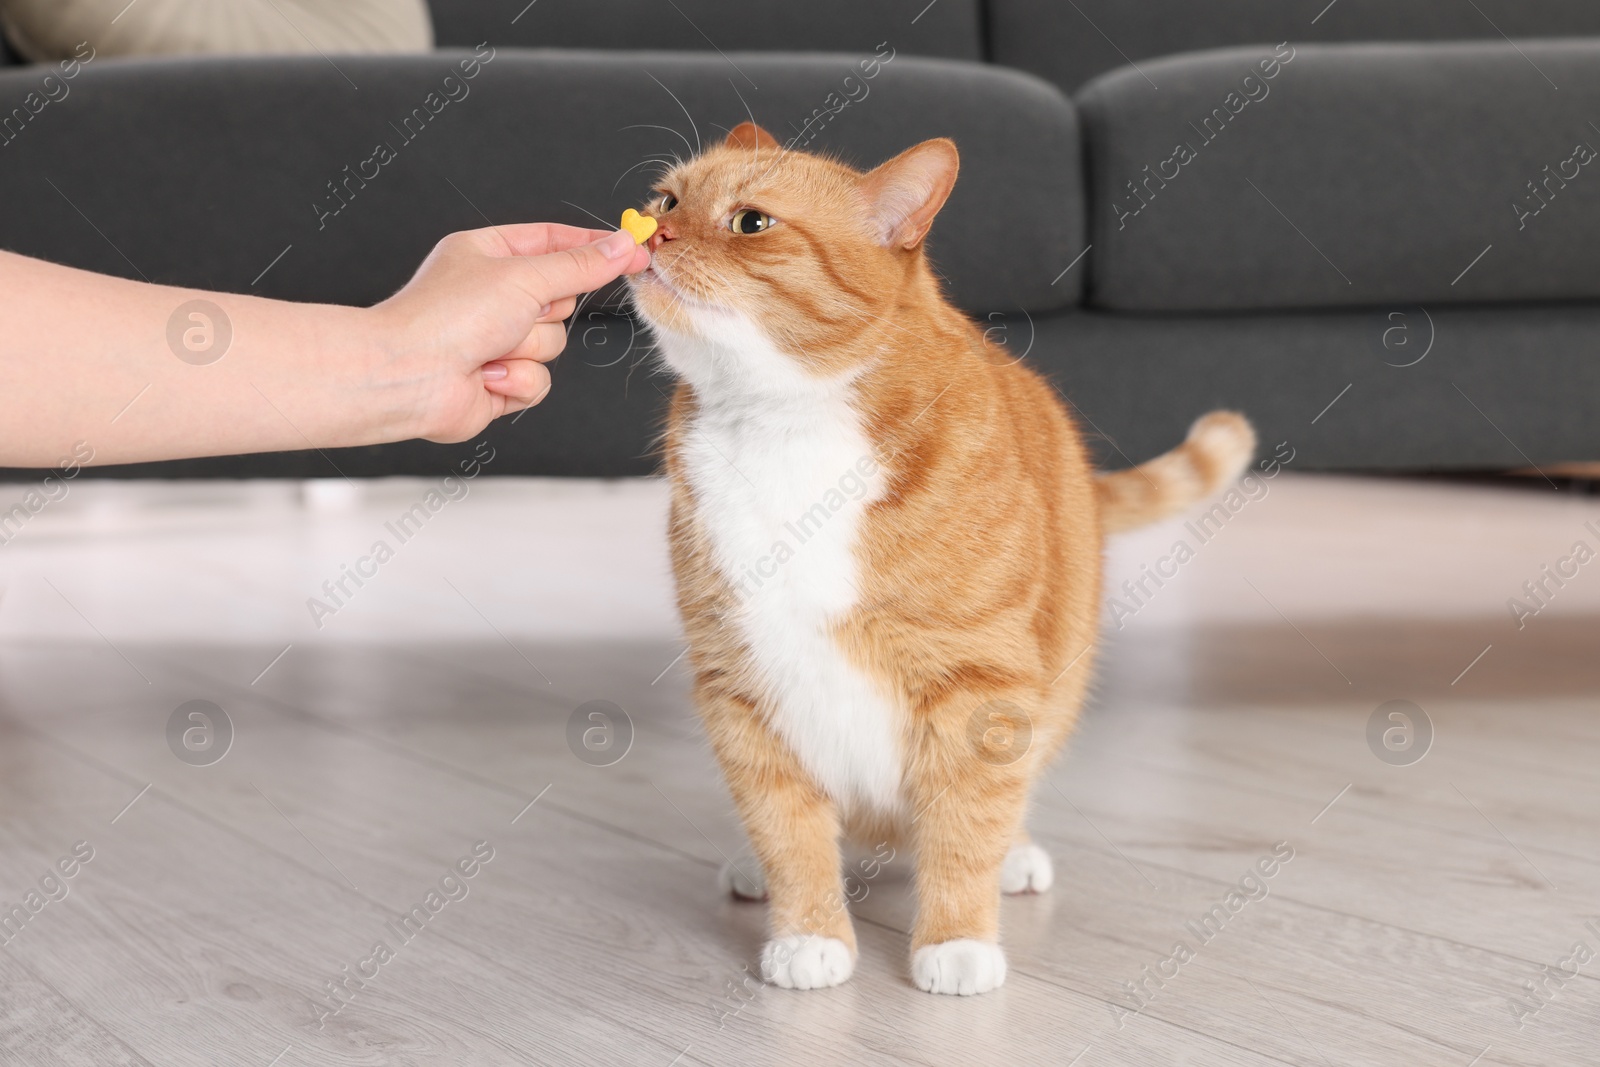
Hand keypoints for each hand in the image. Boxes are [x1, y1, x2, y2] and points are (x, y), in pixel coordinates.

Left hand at [370, 223, 649, 442]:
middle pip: (561, 299)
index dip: (593, 246)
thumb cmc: (446, 316)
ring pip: (553, 344)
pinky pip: (539, 381)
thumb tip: (621, 246)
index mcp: (487, 255)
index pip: (553, 242)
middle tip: (520, 311)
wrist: (409, 376)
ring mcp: (495, 340)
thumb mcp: (524, 276)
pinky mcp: (499, 381)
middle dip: (545, 311)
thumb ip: (581, 265)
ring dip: (528, 349)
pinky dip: (517, 380)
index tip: (632, 249)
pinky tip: (486, 376)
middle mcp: (491, 296)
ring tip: (491, 348)